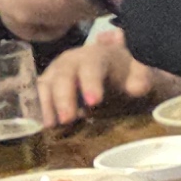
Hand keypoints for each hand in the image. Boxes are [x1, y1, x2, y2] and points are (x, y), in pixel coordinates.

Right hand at [38, 32, 164, 127]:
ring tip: (51, 125)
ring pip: (46, 84)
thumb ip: (141, 78)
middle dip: (64, 97)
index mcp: (96, 55)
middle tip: (68, 119)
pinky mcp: (48, 84)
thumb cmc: (125, 73)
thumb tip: (137, 87)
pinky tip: (44, 125)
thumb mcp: (138, 74)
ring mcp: (57, 71)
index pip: (91, 66)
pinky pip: (39, 94)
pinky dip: (39, 108)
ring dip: (46, 104)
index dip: (91, 82)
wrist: (114, 69)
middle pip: (64, 75)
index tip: (94, 101)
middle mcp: (72, 60)